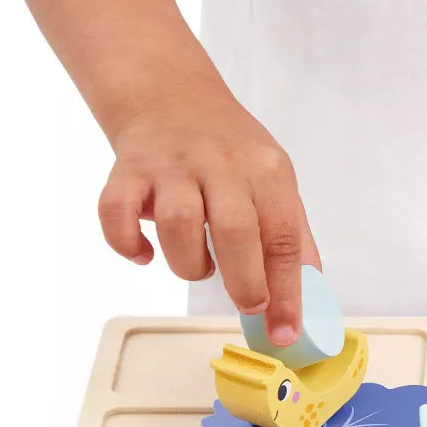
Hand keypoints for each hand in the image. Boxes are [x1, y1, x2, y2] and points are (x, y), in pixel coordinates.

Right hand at [98, 87, 319, 345]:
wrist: (171, 94)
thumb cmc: (230, 150)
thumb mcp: (275, 181)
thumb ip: (292, 235)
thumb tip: (309, 294)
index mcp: (265, 170)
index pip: (284, 237)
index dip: (288, 292)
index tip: (285, 332)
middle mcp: (219, 164)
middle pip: (235, 231)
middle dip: (244, 283)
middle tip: (248, 305)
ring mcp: (170, 165)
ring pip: (177, 224)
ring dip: (190, 264)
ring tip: (202, 266)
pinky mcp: (127, 171)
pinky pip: (117, 214)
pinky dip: (128, 244)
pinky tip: (146, 255)